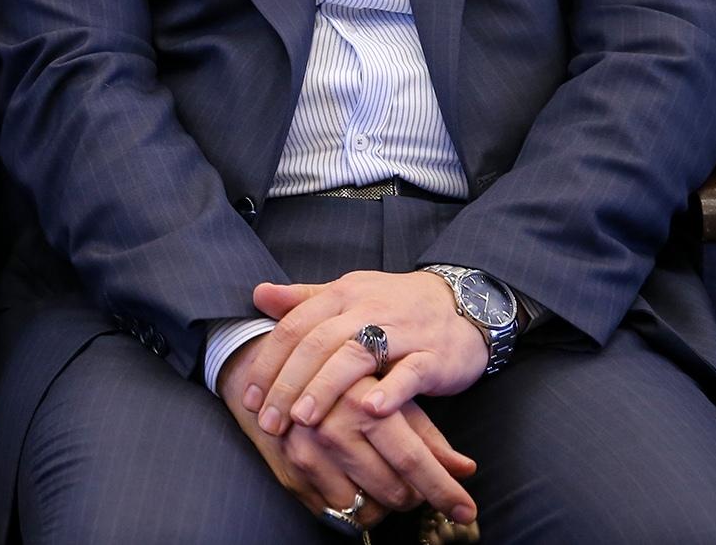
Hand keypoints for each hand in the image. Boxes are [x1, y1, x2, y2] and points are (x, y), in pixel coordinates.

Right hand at [218, 341, 476, 524]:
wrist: (266, 363)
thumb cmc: (340, 375)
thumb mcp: (386, 391)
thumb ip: (426, 433)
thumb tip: (466, 468)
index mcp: (360, 404)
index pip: (412, 460)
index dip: (444, 490)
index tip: (468, 510)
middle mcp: (330, 431)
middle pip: (393, 491)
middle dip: (414, 494)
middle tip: (415, 479)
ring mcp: (306, 456)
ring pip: (365, 509)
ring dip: (382, 500)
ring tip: (384, 475)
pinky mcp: (290, 473)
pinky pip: (335, 512)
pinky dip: (353, 502)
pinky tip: (355, 480)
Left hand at [238, 271, 487, 434]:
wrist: (465, 304)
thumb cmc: (396, 306)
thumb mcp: (349, 295)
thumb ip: (304, 299)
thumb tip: (258, 295)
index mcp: (343, 294)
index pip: (295, 326)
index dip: (268, 362)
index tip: (250, 397)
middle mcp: (368, 308)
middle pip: (318, 344)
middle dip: (288, 384)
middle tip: (269, 421)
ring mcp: (403, 331)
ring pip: (356, 355)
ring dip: (326, 388)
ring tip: (304, 420)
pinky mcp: (434, 356)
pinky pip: (410, 372)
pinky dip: (390, 391)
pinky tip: (369, 412)